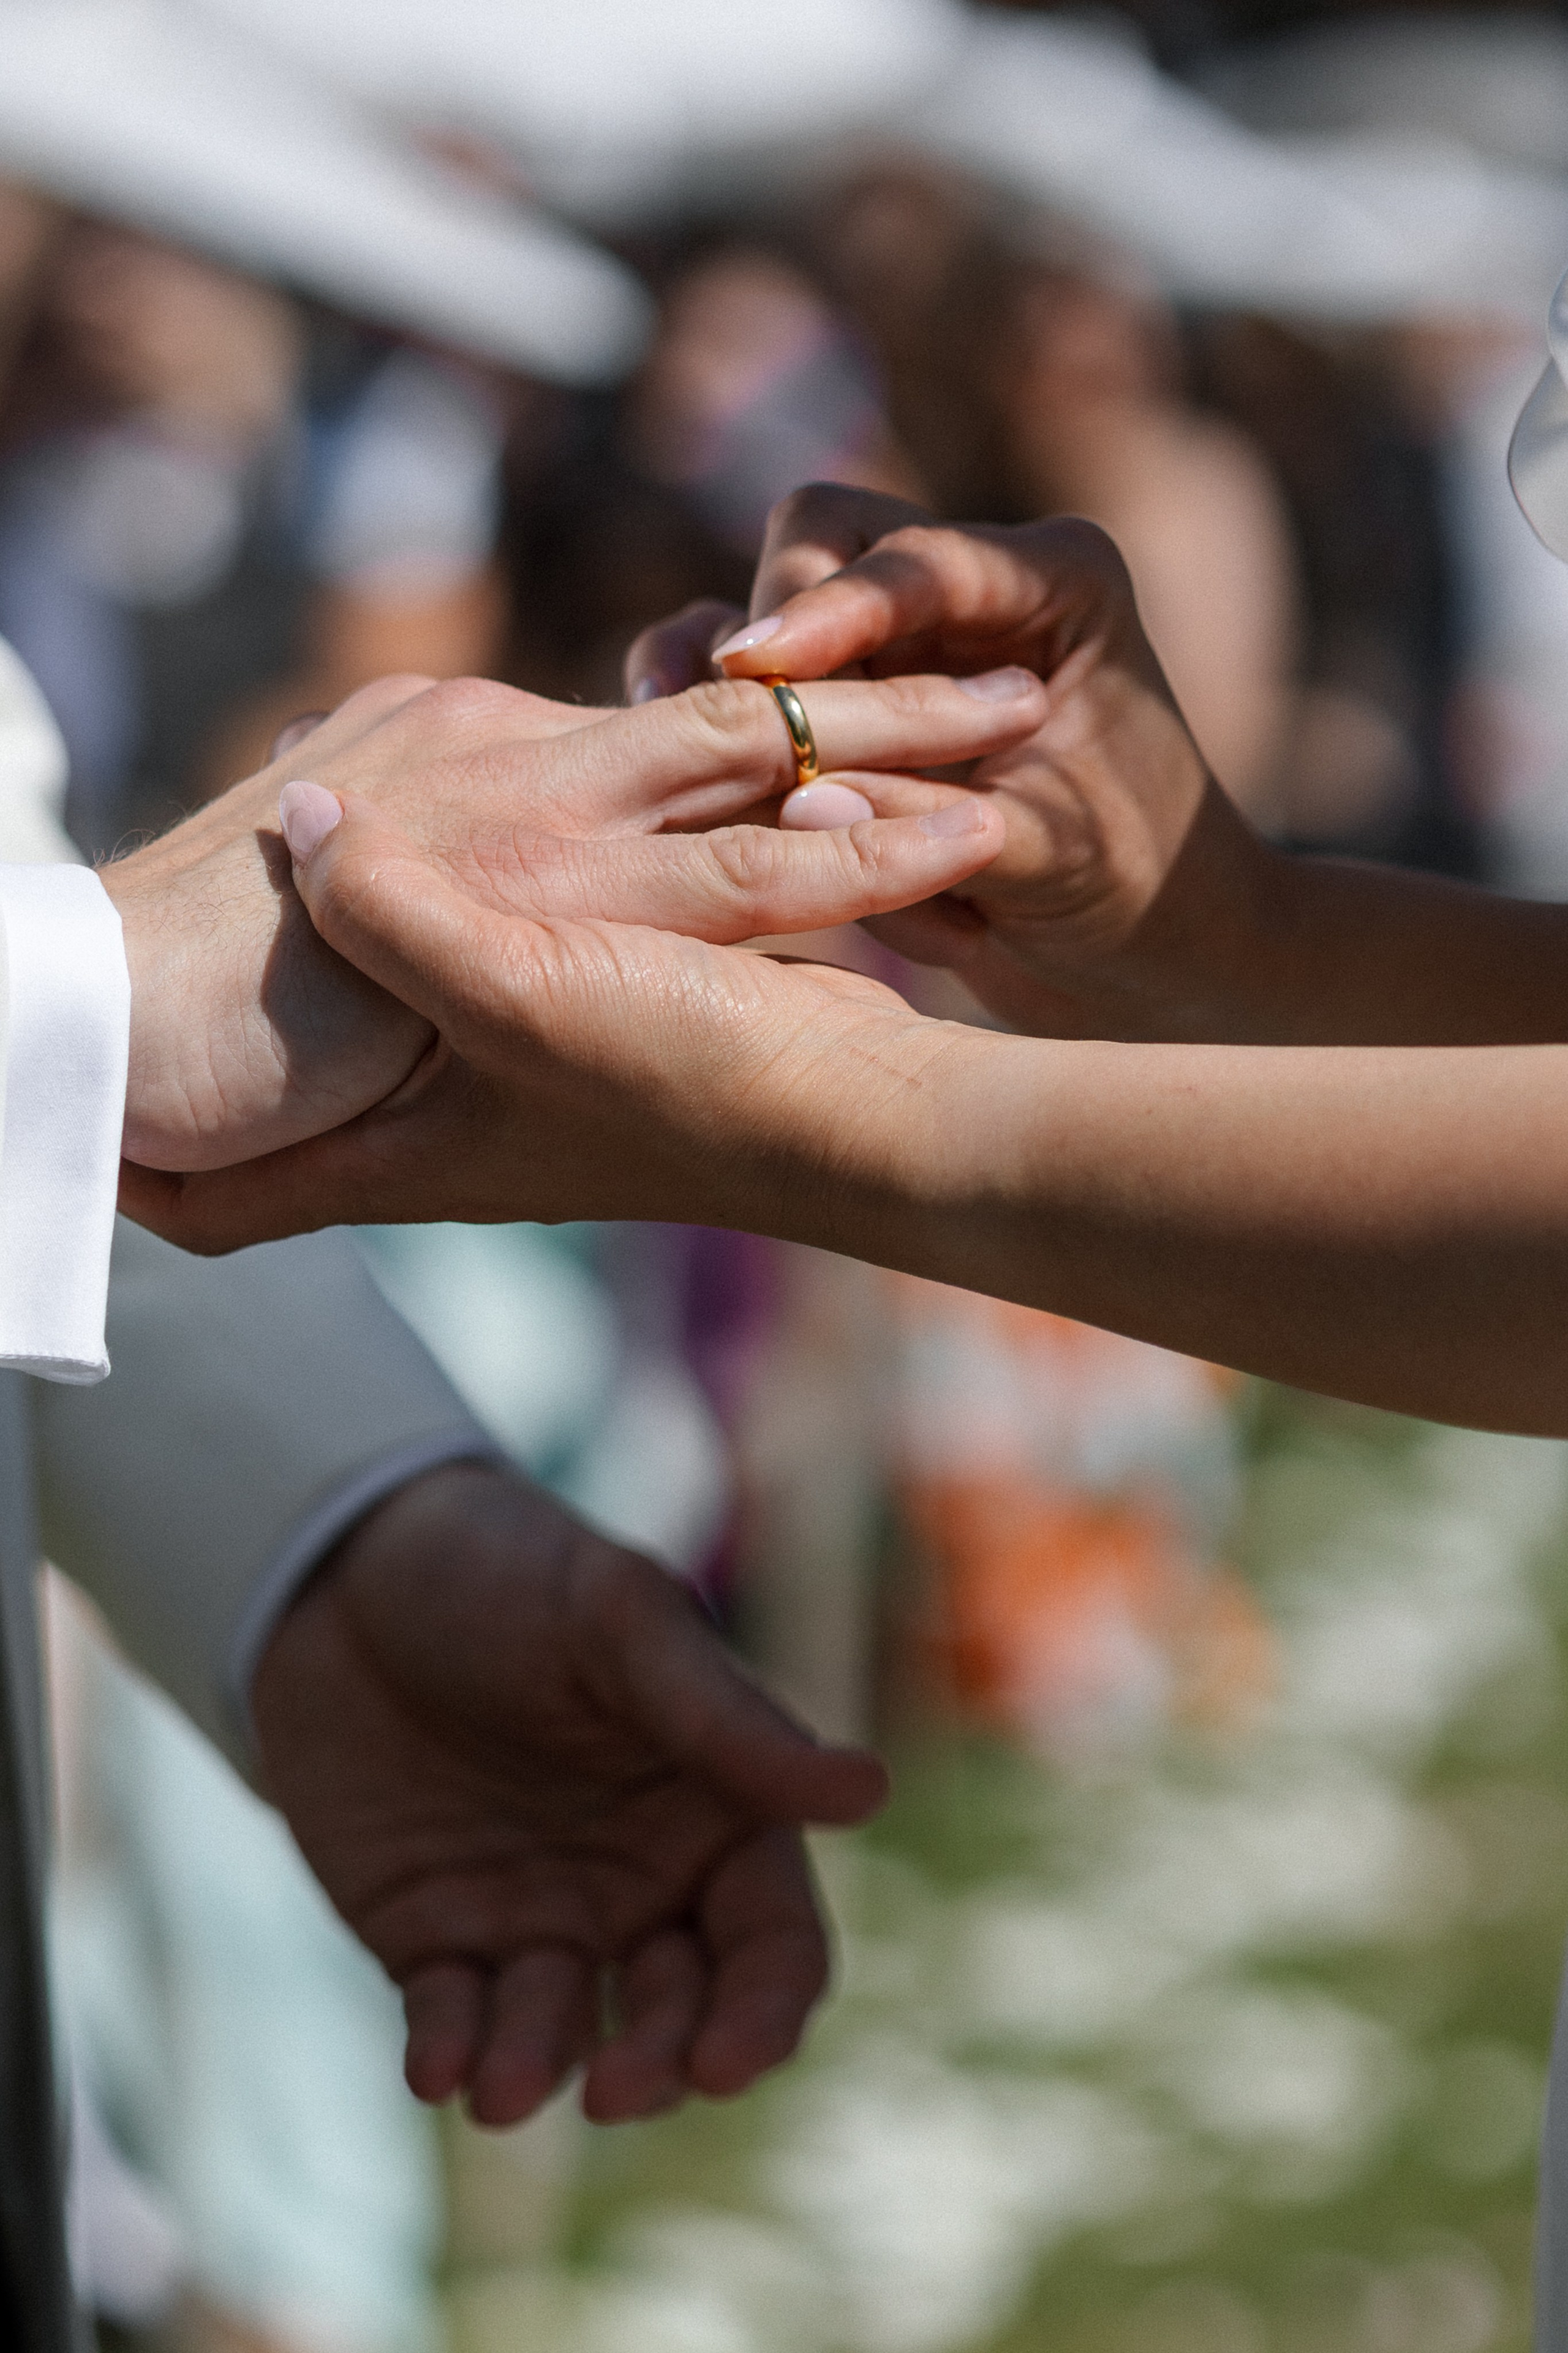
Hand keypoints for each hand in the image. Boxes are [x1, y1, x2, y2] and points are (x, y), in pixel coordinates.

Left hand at [103, 662, 1041, 1171]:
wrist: (861, 1111)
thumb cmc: (690, 1083)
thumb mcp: (514, 992)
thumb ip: (389, 911)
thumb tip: (301, 821)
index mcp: (397, 1145)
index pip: (217, 1205)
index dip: (131, 1178)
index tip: (76, 1122)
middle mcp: (441, 1113)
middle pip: (281, 1116)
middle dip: (207, 1060)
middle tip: (144, 967)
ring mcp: (516, 1064)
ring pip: (383, 1017)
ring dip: (332, 960)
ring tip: (271, 874)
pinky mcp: (590, 1005)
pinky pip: (489, 954)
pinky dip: (462, 907)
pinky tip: (460, 821)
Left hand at [253, 1462, 888, 2124]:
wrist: (342, 1566)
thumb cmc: (510, 1569)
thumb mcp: (619, 1621)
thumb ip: (725, 1718)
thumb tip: (865, 1792)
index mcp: (717, 1811)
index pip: (772, 1944)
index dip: (765, 2012)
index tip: (730, 2061)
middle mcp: (641, 1882)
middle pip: (681, 2014)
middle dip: (659, 2065)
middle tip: (616, 2090)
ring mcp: (538, 1917)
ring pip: (565, 2036)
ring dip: (543, 2070)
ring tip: (500, 2090)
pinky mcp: (434, 1938)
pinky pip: (455, 2022)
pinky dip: (450, 2055)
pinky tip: (435, 2067)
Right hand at [628, 486, 1276, 1041]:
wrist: (1147, 954)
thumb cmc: (1136, 889)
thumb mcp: (1047, 855)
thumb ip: (929, 821)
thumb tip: (799, 799)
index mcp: (1053, 582)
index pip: (915, 561)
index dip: (827, 611)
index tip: (752, 664)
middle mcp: (968, 589)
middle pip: (819, 546)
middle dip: (779, 645)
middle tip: (745, 737)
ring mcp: (900, 641)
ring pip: (769, 619)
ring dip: (754, 713)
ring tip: (731, 784)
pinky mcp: (849, 705)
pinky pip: (753, 696)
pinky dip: (726, 743)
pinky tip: (698, 796)